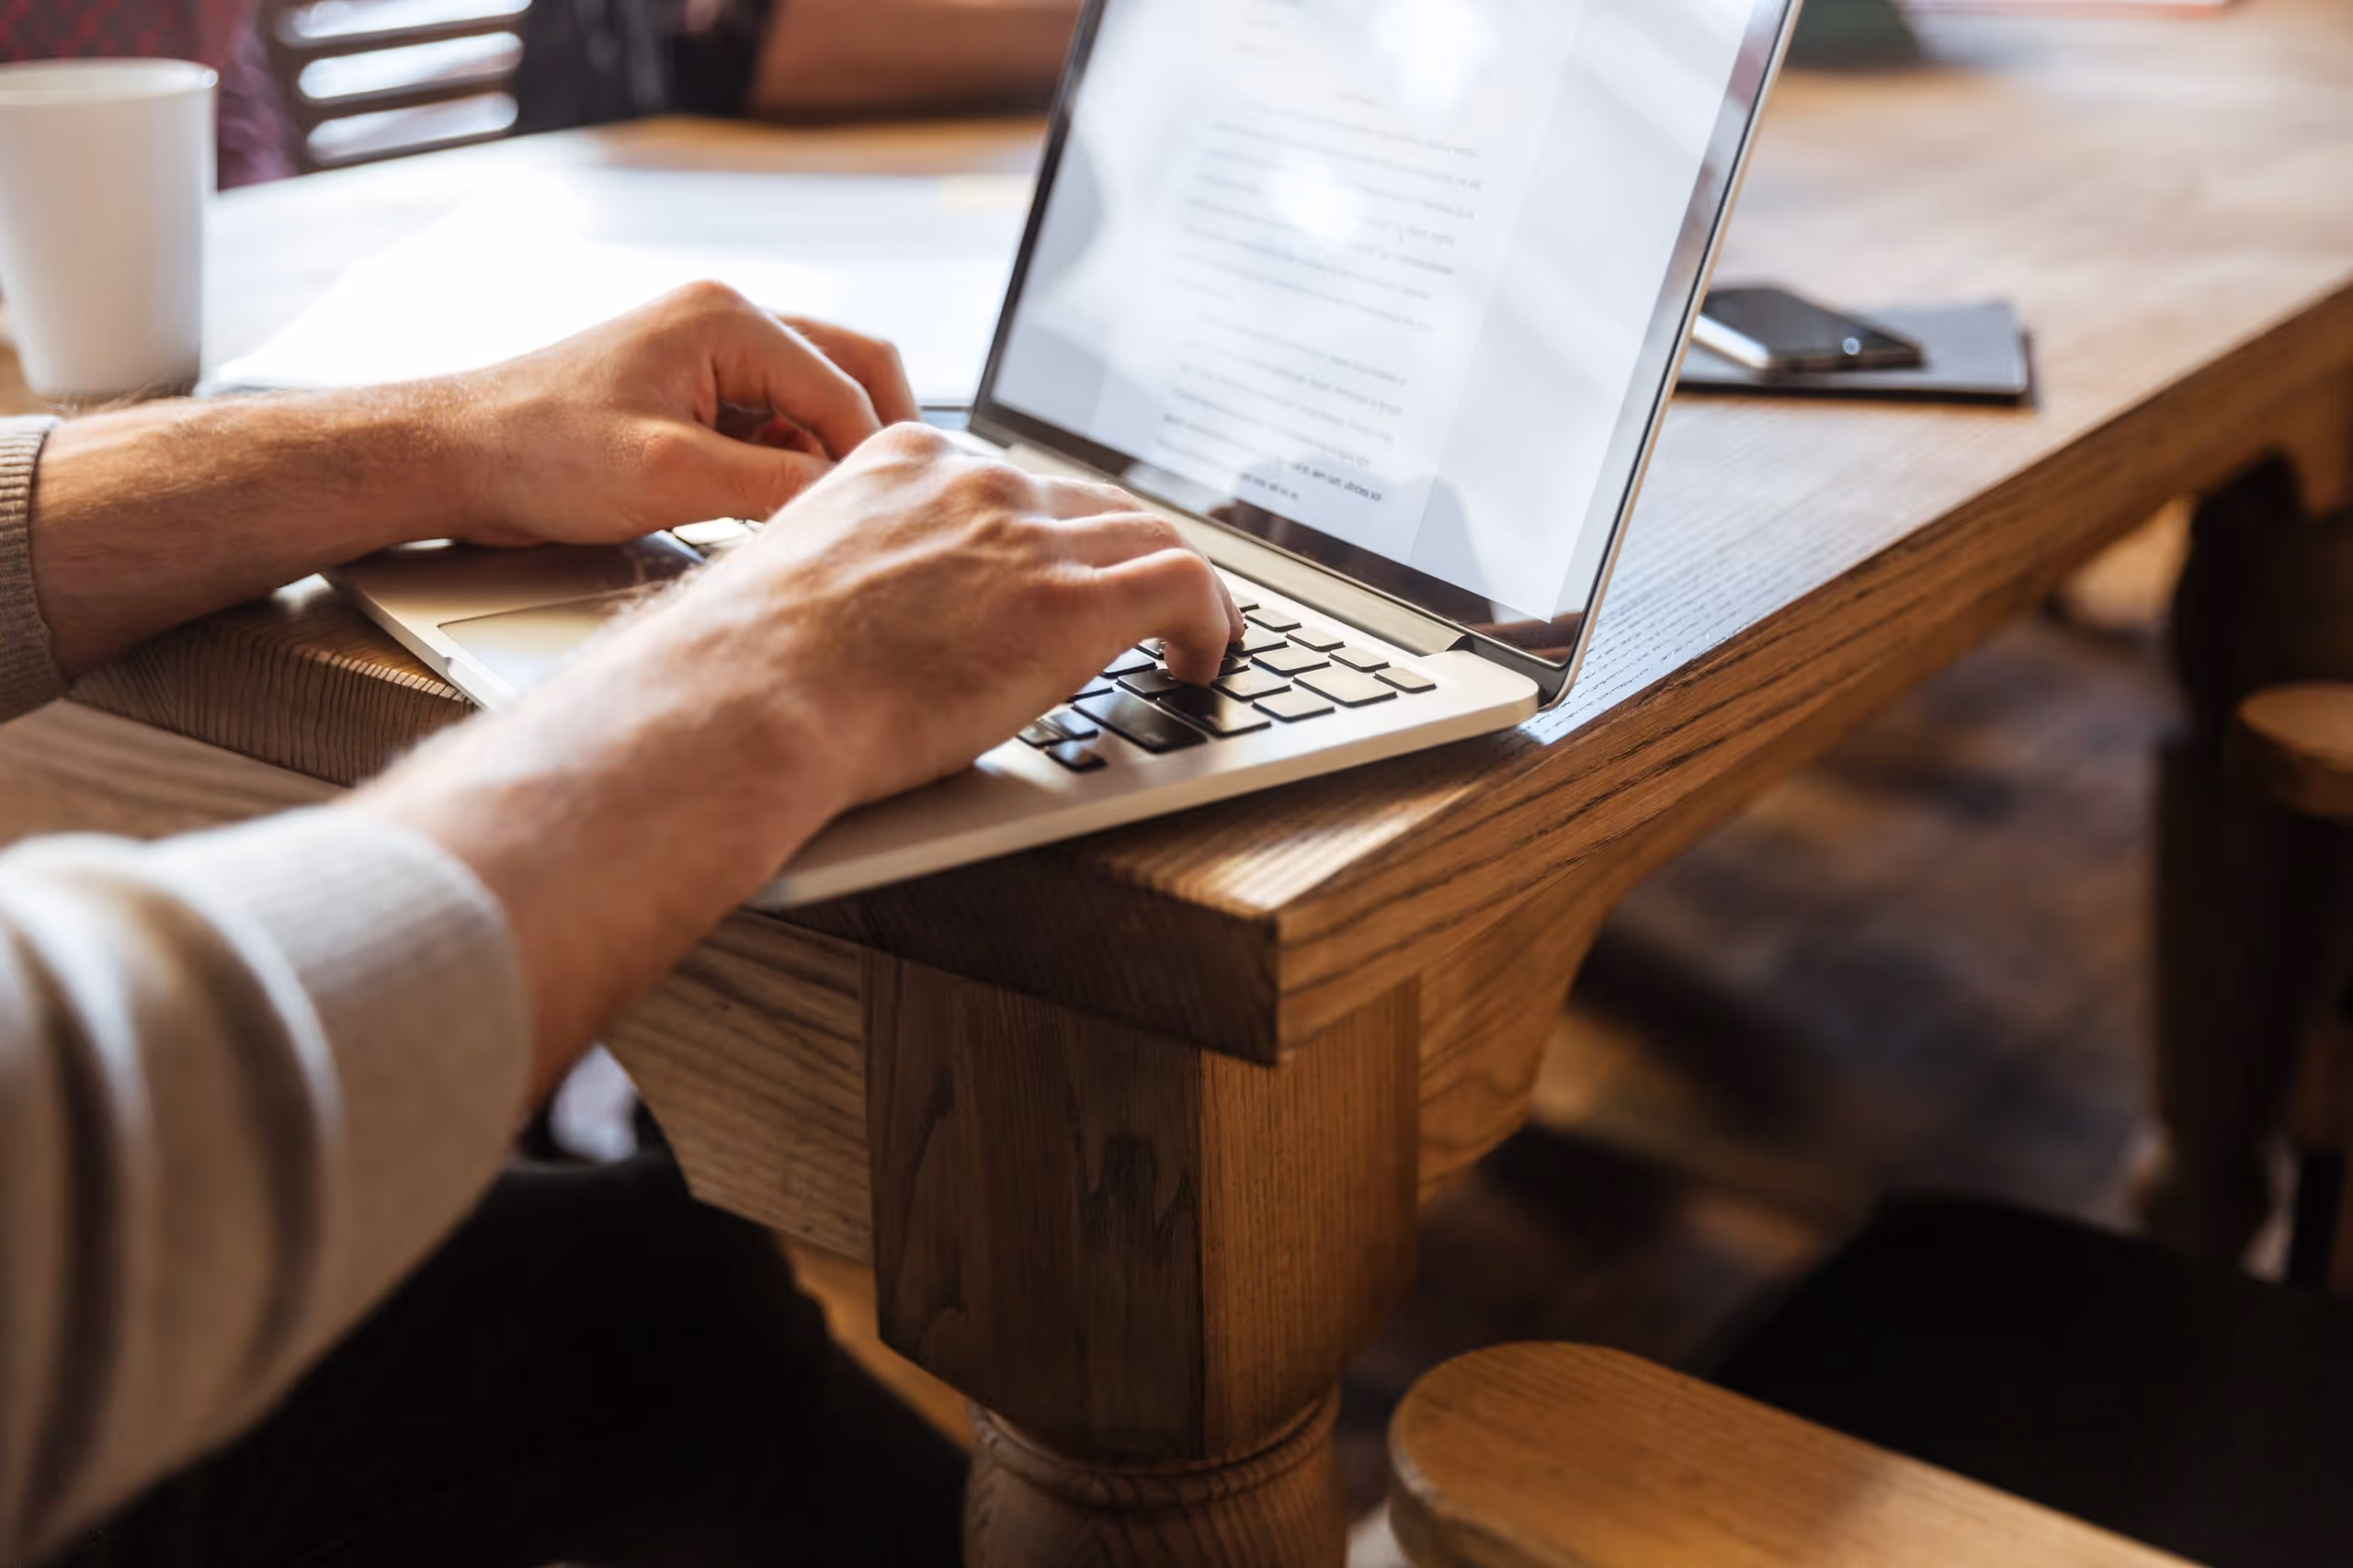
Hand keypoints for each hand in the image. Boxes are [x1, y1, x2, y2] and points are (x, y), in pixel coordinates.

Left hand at [438, 281, 919, 545]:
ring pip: (815, 401)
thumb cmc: (539, 452)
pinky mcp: (695, 393)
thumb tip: (846, 500)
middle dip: (872, 439)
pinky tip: (774, 511)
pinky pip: (773, 424)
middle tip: (887, 508)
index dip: (870, 456)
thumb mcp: (667, 478)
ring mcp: (711, 355)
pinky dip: (789, 466)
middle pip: (849, 370)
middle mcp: (726, 322)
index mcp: (726, 318)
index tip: (879, 519)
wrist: (455, 457)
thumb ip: (769, 486)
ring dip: (827, 456)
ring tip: (822, 518)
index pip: (844, 384)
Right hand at [600, 422, 1246, 810]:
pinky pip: (1187, 585)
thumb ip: (862, 572)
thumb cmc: (750, 671)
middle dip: (1129, 558)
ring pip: (1155, 536)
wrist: (747, 700)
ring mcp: (1028, 536)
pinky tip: (1201, 661)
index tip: (1071, 571)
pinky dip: (1213, 620)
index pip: (1019, 482)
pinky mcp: (1071, 602)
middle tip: (1150, 610)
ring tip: (1194, 639)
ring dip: (1185, 591)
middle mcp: (977, 482)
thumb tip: (875, 625)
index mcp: (907, 462)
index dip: (1059, 534)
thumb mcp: (805, 579)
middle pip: (1097, 505)